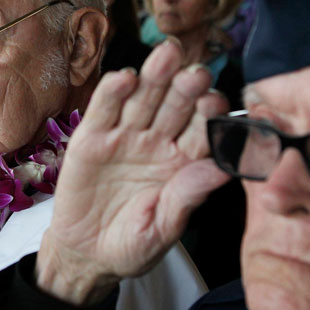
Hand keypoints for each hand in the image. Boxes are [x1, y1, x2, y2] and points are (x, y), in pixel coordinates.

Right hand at [37, 40, 230, 305]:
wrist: (86, 255)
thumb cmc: (131, 245)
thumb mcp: (162, 230)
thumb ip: (187, 197)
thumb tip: (223, 169)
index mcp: (184, 161)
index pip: (203, 130)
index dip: (212, 116)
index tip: (219, 107)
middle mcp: (157, 141)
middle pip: (175, 105)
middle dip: (187, 86)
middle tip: (198, 72)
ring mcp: (124, 136)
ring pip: (143, 98)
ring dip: (155, 75)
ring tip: (167, 54)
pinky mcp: (91, 138)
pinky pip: (103, 110)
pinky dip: (113, 92)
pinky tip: (126, 77)